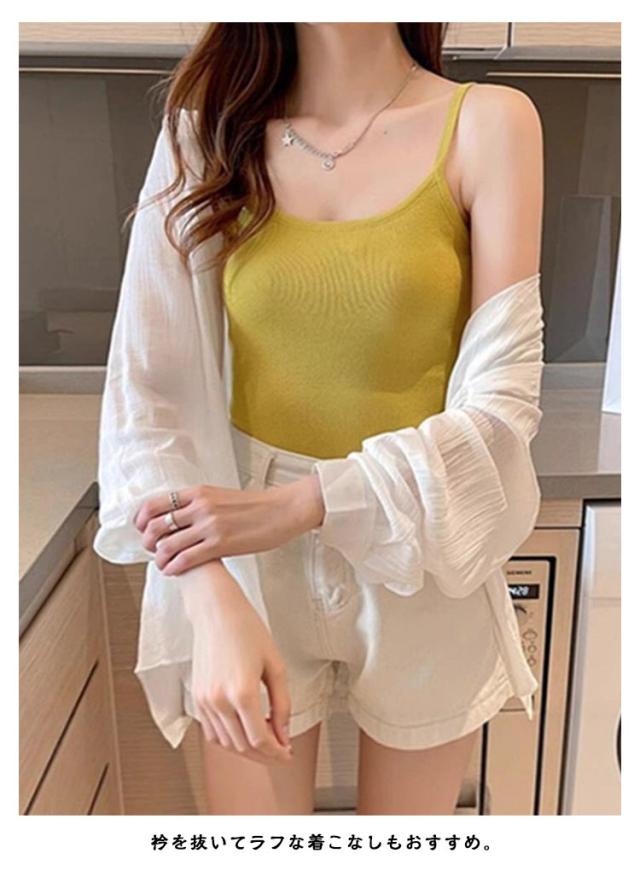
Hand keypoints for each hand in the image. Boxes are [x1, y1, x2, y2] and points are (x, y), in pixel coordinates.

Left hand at [134, 475, 324, 575]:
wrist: (283, 510)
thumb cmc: (257, 506)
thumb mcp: (221, 496)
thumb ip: (199, 504)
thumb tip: (179, 517)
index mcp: (198, 492)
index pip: (154, 504)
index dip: (141, 520)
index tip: (142, 530)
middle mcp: (199, 507)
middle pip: (155, 526)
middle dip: (148, 542)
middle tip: (153, 550)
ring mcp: (209, 526)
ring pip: (166, 545)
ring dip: (160, 559)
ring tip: (164, 564)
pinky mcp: (220, 544)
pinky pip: (185, 559)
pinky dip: (173, 568)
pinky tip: (175, 571)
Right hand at [181, 560, 292, 765]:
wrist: (216, 612)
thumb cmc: (247, 630)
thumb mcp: (275, 665)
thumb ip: (282, 703)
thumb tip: (284, 733)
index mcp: (242, 693)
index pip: (260, 740)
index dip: (277, 753)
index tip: (287, 752)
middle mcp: (219, 701)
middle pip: (243, 747)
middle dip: (264, 755)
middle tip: (281, 751)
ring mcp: (204, 701)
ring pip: (226, 744)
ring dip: (247, 749)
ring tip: (265, 739)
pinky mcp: (196, 698)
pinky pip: (212, 732)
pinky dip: (229, 739)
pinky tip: (244, 730)